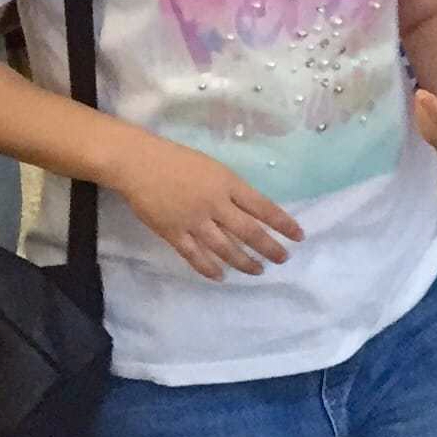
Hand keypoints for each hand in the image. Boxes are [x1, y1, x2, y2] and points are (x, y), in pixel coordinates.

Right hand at [113, 134, 303, 279]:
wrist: (137, 163)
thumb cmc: (177, 161)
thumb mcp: (214, 168)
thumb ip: (233, 190)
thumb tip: (254, 211)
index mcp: (227, 184)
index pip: (263, 207)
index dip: (283, 223)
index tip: (299, 236)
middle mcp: (215, 205)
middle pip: (249, 231)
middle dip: (269, 248)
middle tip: (283, 259)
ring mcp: (194, 221)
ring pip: (225, 248)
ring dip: (244, 262)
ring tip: (258, 270)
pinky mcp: (173, 233)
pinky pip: (194, 256)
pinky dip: (209, 268)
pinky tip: (221, 275)